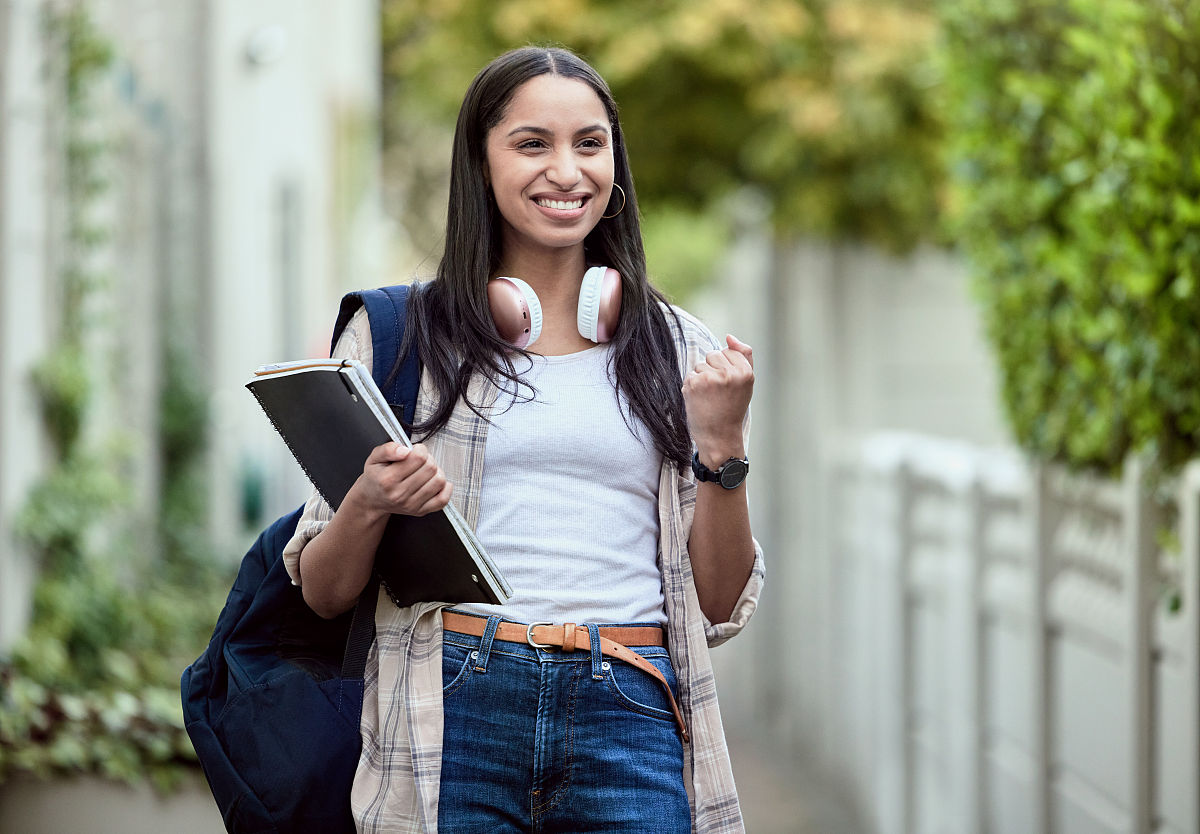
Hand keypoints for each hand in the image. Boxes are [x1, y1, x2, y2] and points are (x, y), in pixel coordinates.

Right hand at [350, 442, 452, 518]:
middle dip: (428, 459)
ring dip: (436, 471)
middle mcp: (399, 494)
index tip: (414, 450)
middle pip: (430, 468)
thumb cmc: (376, 477)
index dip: (420, 449)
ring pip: (439, 481)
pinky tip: (435, 482)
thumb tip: (405, 450)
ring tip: (425, 470)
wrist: (373, 500)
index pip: (418, 457)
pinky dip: (445, 488)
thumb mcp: (374, 458)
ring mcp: (411, 505)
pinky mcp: (420, 512)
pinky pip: (442, 500)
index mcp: (388, 479)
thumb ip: (388, 449)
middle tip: (420, 460)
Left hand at [681, 334, 754, 467]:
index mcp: (745, 372)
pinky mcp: (694, 384)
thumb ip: (743, 356)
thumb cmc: (732, 409)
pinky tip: (700, 400)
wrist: (719, 437)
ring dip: (702, 378)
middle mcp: (729, 374)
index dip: (726, 367)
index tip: (729, 386)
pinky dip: (692, 386)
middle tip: (719, 392)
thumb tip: (729, 336)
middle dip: (713, 369)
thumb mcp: (746, 383)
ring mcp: (711, 378)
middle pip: (713, 354)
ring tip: (710, 397)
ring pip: (700, 364)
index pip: (728, 351)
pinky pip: (690, 374)